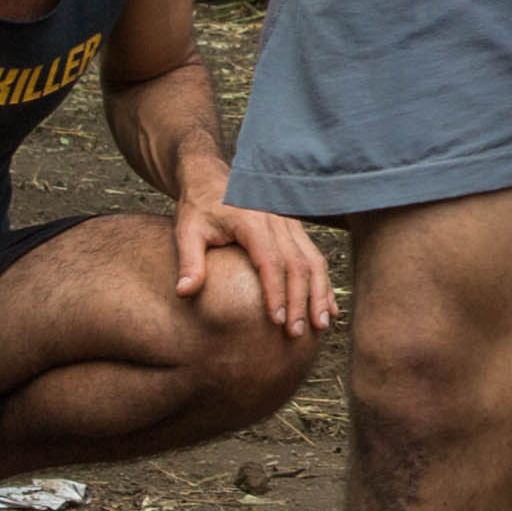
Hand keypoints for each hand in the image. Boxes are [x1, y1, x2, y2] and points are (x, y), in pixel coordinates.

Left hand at [180, 172, 341, 336]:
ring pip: (313, 261)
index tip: (277, 321)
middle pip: (298, 265)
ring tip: (321, 325)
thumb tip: (184, 292)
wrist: (211, 177)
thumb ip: (189, 261)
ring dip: (320, 294)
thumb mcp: (187, 231)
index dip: (276, 292)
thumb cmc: (198, 207)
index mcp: (252, 221)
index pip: (271, 262)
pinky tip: (327, 306)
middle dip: (301, 301)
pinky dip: (323, 283)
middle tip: (297, 333)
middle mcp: (277, 221)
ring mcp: (289, 224)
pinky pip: (314, 257)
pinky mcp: (294, 229)